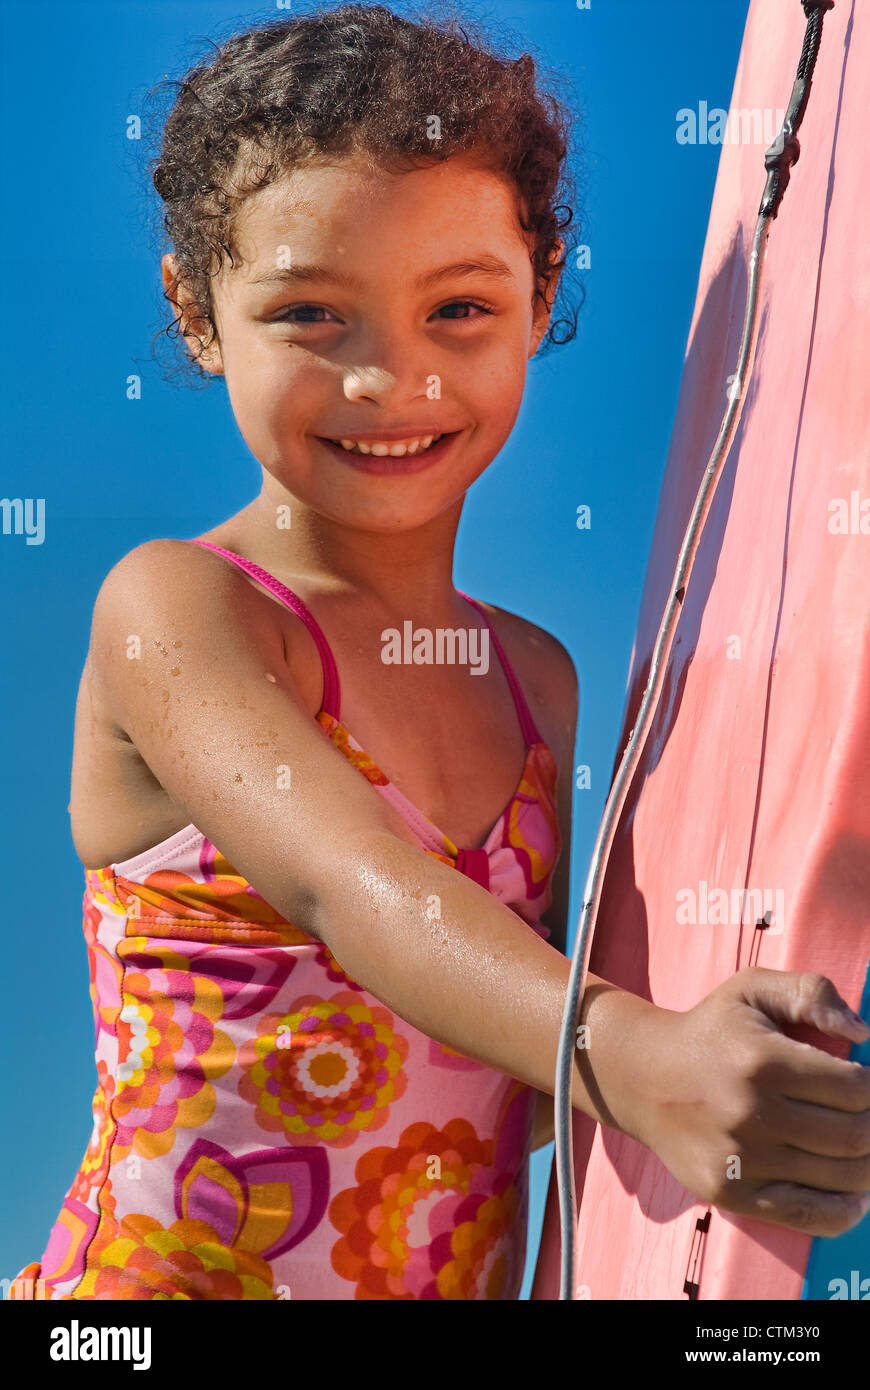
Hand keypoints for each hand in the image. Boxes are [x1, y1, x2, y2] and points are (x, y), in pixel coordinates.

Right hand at [624, 967, 869, 1236]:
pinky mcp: (730, 1192)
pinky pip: (807, 1216)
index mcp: (763, 1060)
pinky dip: (843, 1211)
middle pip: (855, 1137)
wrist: (642, 1077)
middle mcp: (752, 1112)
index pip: (855, 1089)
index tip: (864, 1084)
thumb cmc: (709, 1031)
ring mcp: (740, 1159)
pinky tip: (853, 1195)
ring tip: (860, 1149)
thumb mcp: (751, 989)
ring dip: (867, 1167)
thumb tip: (861, 1033)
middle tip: (865, 1117)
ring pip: (841, 1178)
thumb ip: (811, 993)